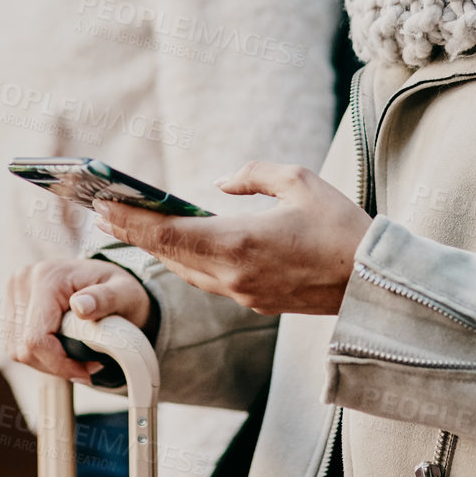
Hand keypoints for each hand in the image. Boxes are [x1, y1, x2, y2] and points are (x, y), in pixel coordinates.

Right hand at [7, 259, 152, 384]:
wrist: (108, 281)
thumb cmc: (119, 289)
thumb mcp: (125, 292)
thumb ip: (106, 298)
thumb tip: (80, 307)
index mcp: (47, 277)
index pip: (36, 338)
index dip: (59, 364)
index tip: (86, 371)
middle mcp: (23, 281)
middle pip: (24, 348)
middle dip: (55, 365)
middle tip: (86, 365)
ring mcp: (14, 292)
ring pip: (17, 350)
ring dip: (46, 362)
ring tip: (76, 356)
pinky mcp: (12, 305)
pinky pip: (16, 345)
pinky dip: (39, 354)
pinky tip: (61, 348)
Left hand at [92, 162, 371, 315]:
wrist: (373, 284)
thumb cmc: (341, 227)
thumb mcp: (300, 181)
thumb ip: (254, 175)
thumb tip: (221, 182)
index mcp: (239, 242)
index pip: (170, 231)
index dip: (133, 219)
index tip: (104, 205)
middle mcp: (232, 274)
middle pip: (168, 254)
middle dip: (132, 232)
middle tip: (102, 212)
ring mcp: (242, 292)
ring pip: (184, 271)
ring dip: (154, 249)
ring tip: (128, 227)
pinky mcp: (253, 301)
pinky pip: (205, 280)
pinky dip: (181, 262)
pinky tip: (173, 248)